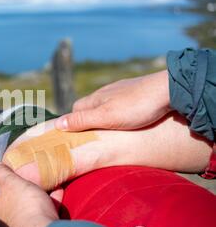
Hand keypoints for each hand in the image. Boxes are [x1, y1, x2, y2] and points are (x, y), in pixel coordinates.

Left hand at [0, 163, 58, 226]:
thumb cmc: (24, 207)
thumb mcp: (11, 183)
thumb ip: (0, 173)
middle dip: (0, 197)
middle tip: (10, 185)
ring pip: (17, 213)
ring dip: (26, 199)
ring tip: (36, 185)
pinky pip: (36, 217)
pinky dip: (45, 204)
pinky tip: (57, 191)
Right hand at [55, 70, 170, 130]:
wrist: (169, 89)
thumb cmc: (137, 107)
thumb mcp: (106, 118)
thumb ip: (82, 121)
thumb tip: (57, 124)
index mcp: (95, 98)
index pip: (75, 110)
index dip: (73, 123)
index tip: (77, 137)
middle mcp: (105, 91)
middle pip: (89, 107)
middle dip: (88, 120)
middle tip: (95, 136)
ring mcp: (122, 89)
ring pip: (106, 104)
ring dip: (105, 115)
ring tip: (112, 130)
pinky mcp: (136, 90)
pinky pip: (122, 102)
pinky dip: (121, 111)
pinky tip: (130, 118)